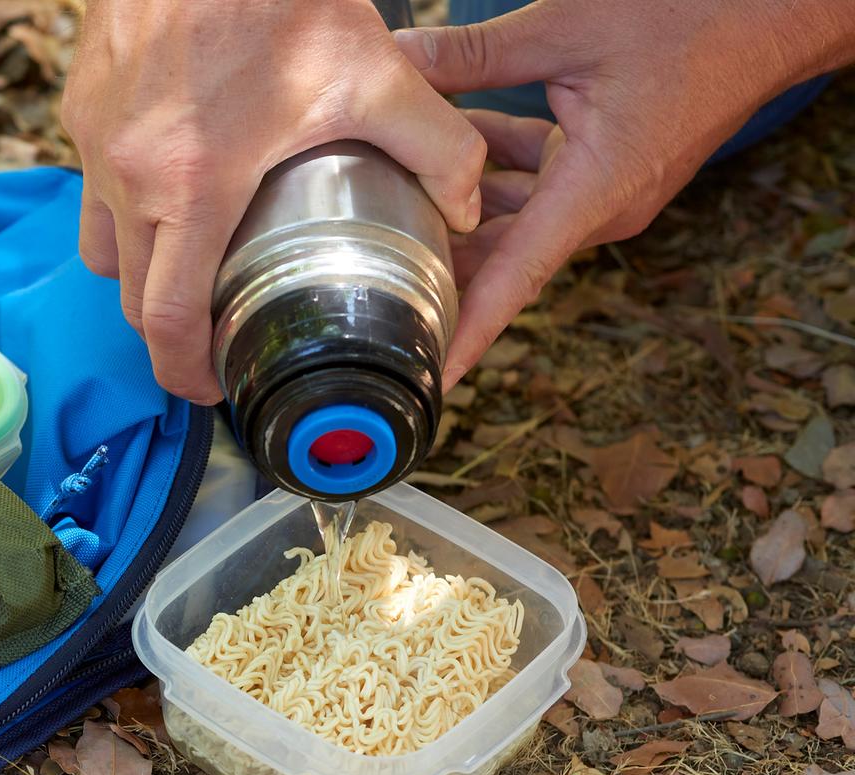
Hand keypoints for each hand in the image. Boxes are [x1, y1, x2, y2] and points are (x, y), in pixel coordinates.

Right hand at [61, 0, 485, 402]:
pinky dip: (126, 202)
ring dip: (139, 270)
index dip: (185, 372)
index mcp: (193, 185)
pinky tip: (173, 178)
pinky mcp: (81, 106)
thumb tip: (468, 208)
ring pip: (100, 245)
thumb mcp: (374, 70)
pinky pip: (92, 183)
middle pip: (128, 298)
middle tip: (208, 339)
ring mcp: (94, 141)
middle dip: (166, 332)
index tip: (209, 385)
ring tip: (188, 262)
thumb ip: (437, 145)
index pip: (166, 319)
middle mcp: (128, 175)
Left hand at [394, 0, 854, 383]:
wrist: (775, 13)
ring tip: (384, 189)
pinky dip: (492, 168)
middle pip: (501, 252)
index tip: (431, 376)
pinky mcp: (607, 167)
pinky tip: (445, 137)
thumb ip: (476, 54)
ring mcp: (607, 190)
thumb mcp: (568, 28)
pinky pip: (535, 183)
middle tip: (361, 258)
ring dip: (458, 202)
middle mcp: (604, 206)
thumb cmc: (694, 16)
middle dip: (437, 255)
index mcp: (598, 188)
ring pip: (513, 214)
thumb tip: (398, 60)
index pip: (519, 278)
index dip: (470, 330)